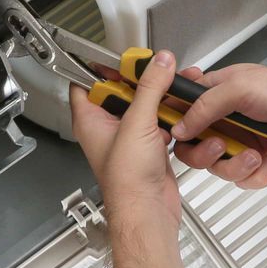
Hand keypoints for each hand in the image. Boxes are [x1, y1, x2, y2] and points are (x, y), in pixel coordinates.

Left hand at [70, 50, 183, 232]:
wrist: (147, 211)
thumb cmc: (126, 180)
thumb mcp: (137, 123)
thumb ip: (149, 88)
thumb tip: (159, 63)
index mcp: (90, 120)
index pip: (86, 82)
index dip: (101, 66)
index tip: (122, 56)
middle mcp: (107, 128)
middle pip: (121, 91)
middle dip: (142, 78)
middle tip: (157, 67)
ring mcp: (129, 138)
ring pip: (143, 106)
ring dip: (160, 96)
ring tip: (175, 83)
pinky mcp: (149, 148)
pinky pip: (160, 122)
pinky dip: (171, 115)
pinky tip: (180, 109)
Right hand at [167, 63, 266, 189]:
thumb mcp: (238, 89)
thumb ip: (204, 107)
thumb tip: (180, 128)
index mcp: (214, 95)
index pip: (181, 111)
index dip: (175, 125)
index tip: (174, 135)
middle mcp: (224, 120)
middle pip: (193, 148)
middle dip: (205, 154)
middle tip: (220, 147)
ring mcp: (240, 141)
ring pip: (218, 168)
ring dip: (235, 166)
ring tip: (255, 156)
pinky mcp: (258, 160)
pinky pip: (244, 179)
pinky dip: (257, 175)